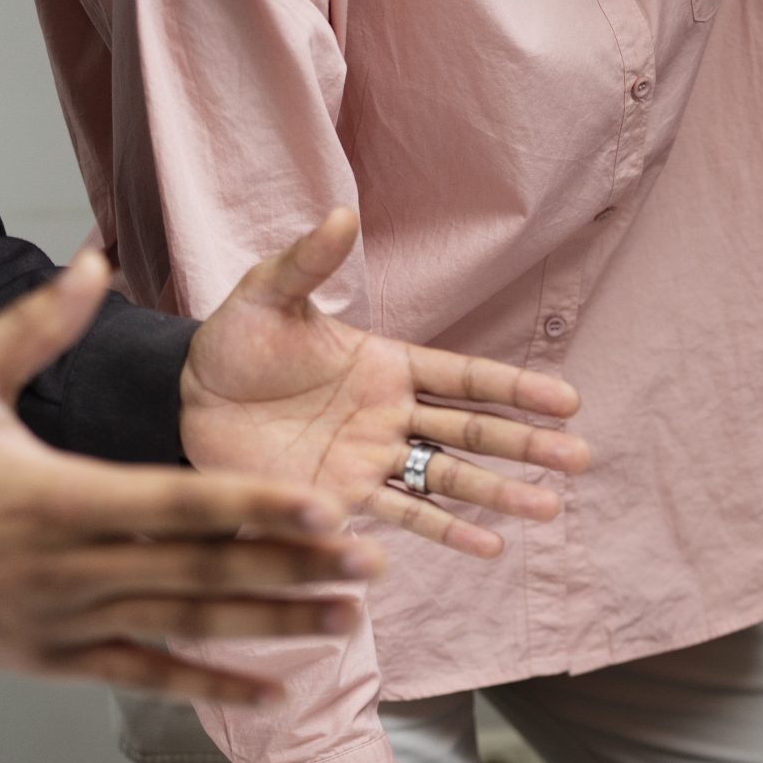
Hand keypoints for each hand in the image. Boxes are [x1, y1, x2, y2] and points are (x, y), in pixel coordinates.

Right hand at [0, 253, 377, 701]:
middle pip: (204, 569)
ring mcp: (65, 619)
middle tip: (372, 566)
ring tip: (347, 622)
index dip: (257, 510)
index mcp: (61, 496)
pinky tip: (271, 688)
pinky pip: (147, 675)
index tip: (324, 509)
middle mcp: (73, 566)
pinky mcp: (54, 659)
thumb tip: (93, 261)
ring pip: (189, 625)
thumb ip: (35, 326)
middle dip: (295, 569)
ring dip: (274, 625)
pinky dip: (211, 683)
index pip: (181, 504)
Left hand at [182, 210, 591, 557]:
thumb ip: (309, 262)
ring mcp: (373, 459)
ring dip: (500, 494)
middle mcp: (392, 415)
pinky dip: (446, 533)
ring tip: (547, 508)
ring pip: (449, 479)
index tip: (568, 401)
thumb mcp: (268, 295)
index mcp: (388, 365)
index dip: (516, 389)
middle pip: (473, 433)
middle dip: (527, 446)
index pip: (466, 378)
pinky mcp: (344, 497)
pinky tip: (491, 548)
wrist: (183, 401)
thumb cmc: (233, 342)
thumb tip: (342, 214)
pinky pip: (403, 515)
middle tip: (578, 460)